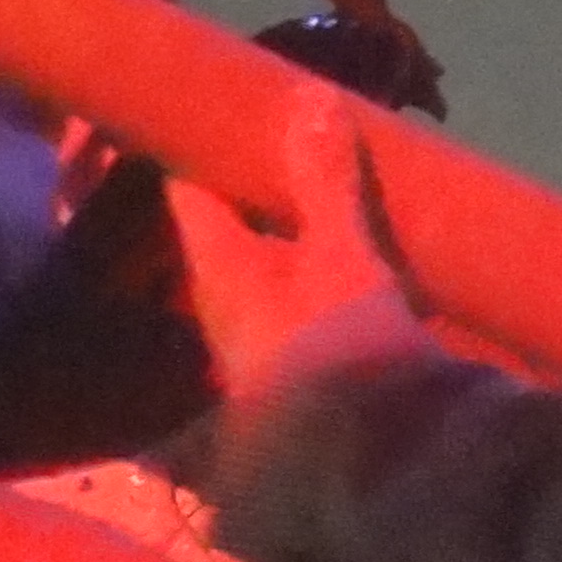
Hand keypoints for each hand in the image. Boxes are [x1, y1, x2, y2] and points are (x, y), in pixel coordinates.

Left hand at [171, 94, 429, 417]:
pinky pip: (311, 284)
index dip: (197, 140)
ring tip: (336, 161)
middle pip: (233, 221)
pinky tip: (366, 230)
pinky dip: (330, 251)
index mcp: (217, 268)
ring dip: (298, 214)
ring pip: (275, 254)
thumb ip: (325, 181)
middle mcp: (230, 301)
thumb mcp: (338, 256)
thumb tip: (309, 96)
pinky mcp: (314, 354)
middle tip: (295, 118)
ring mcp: (270, 332)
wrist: (373, 465)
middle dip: (261, 174)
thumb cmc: (338, 349)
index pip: (188, 187)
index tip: (218, 98)